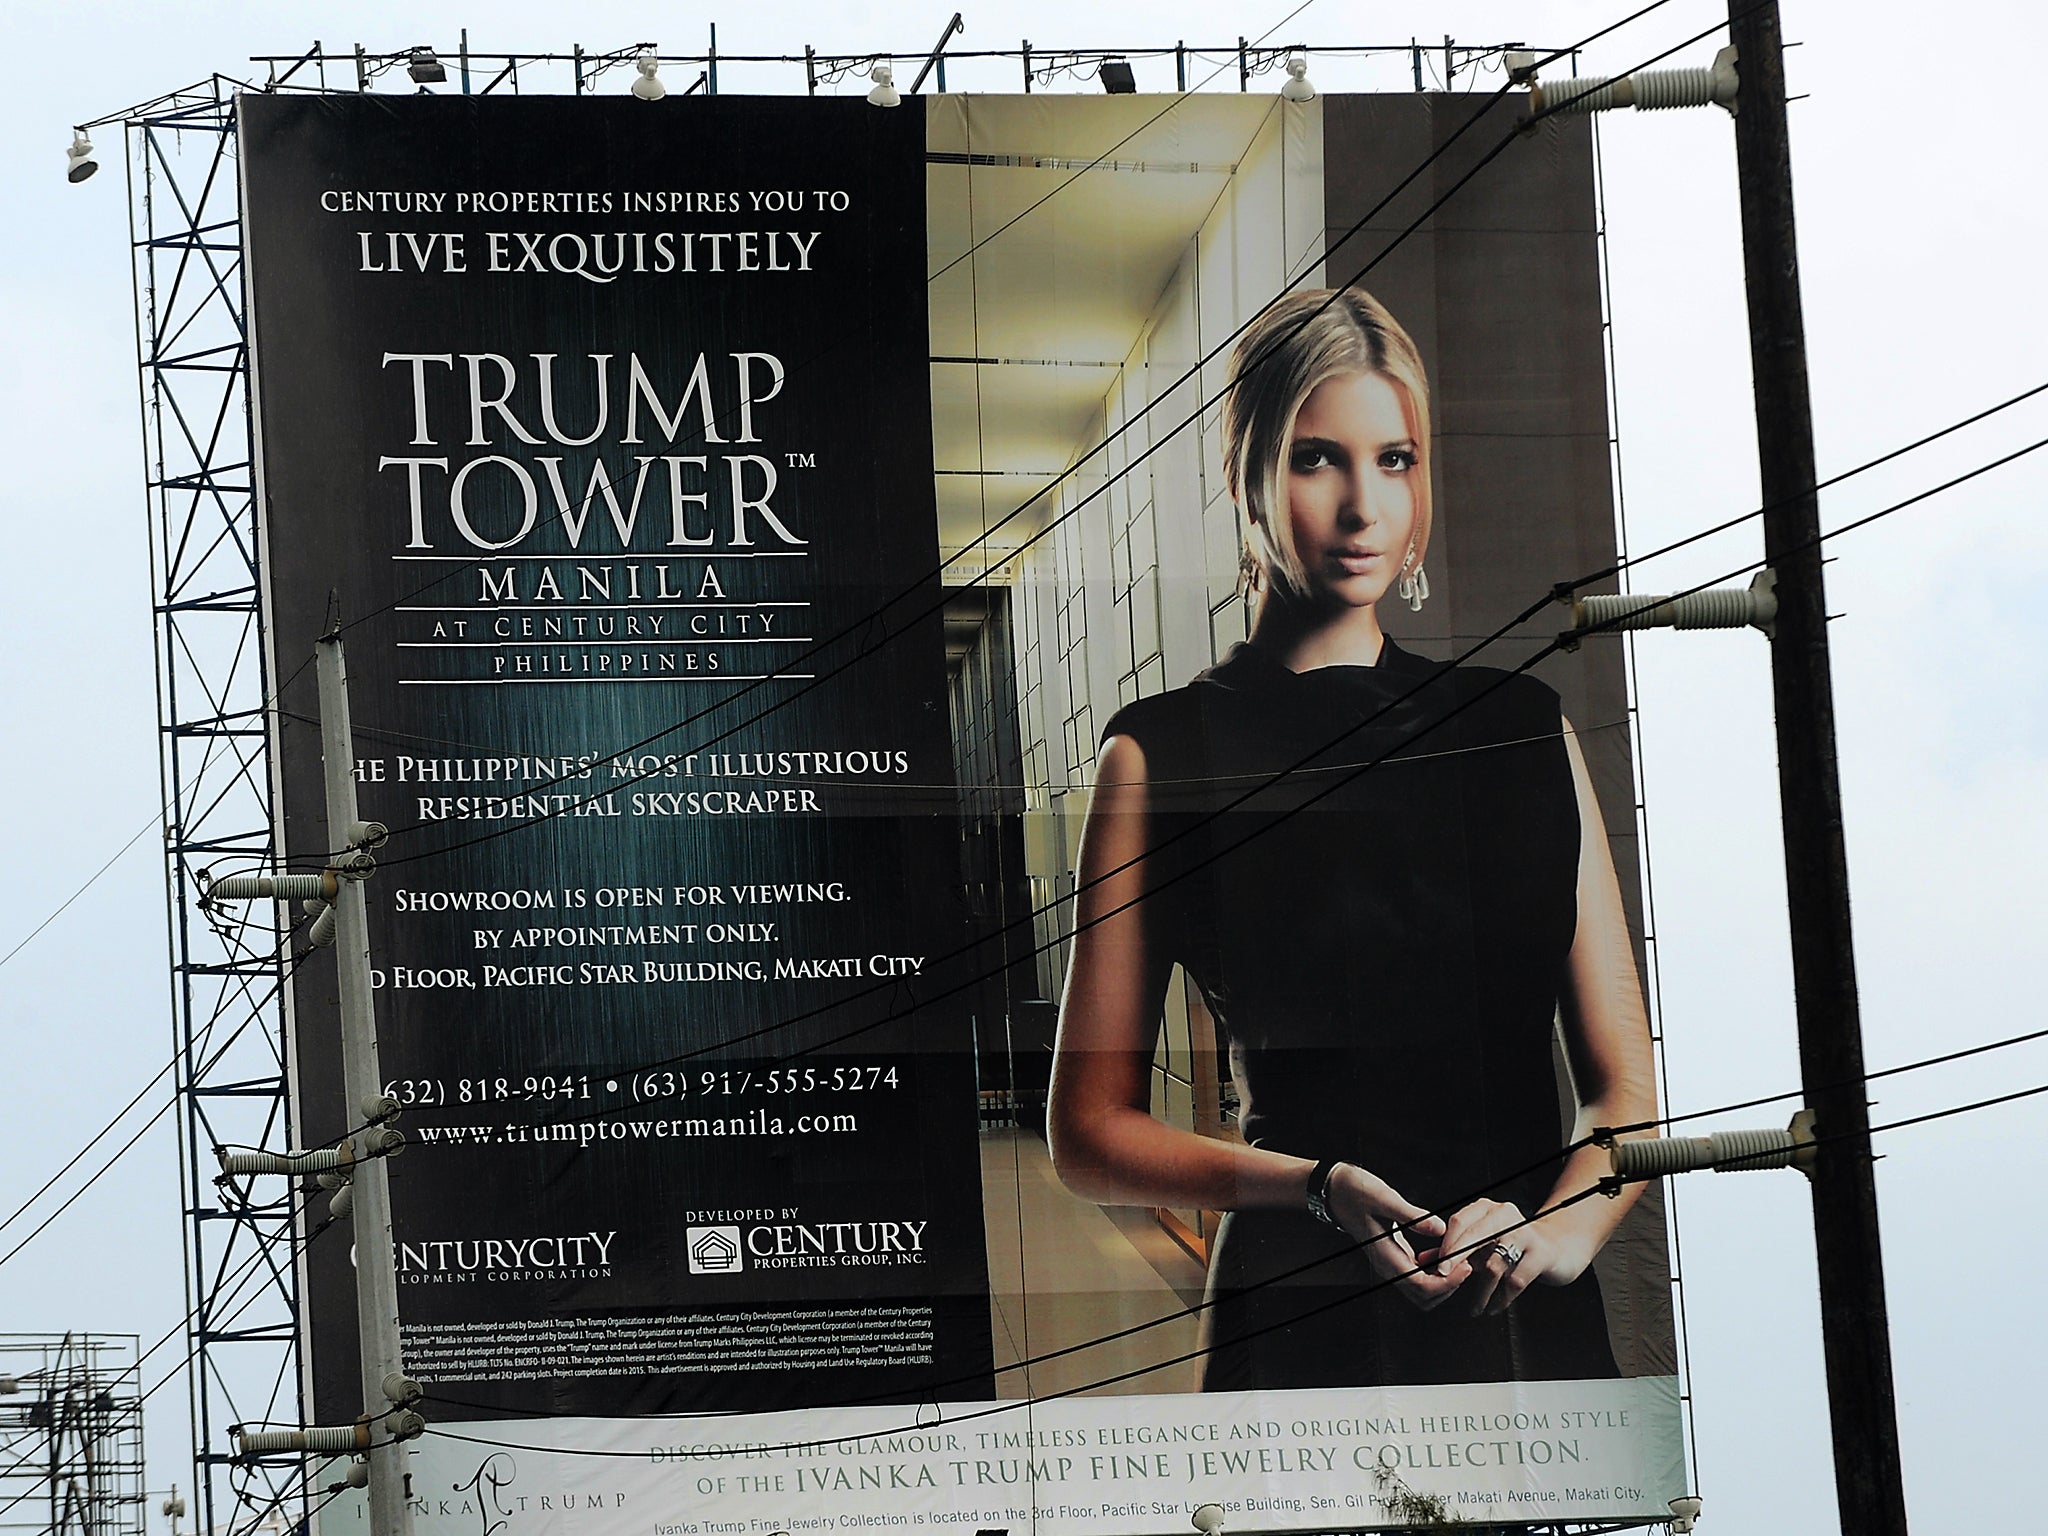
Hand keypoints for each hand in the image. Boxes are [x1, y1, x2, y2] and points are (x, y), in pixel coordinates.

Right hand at [1323, 1163, 1469, 1310]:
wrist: (1335, 1190)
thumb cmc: (1356, 1192)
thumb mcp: (1384, 1197)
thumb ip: (1412, 1215)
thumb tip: (1440, 1228)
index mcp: (1386, 1258)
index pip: (1422, 1288)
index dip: (1447, 1283)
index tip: (1464, 1265)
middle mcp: (1388, 1267)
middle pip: (1424, 1298)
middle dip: (1449, 1287)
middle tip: (1466, 1264)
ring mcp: (1391, 1264)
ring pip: (1422, 1291)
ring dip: (1443, 1283)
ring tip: (1458, 1259)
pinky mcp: (1395, 1257)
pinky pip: (1418, 1277)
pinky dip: (1435, 1272)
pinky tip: (1442, 1252)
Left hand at [1437, 1198, 1593, 1316]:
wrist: (1559, 1248)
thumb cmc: (1513, 1246)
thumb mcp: (1484, 1244)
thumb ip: (1455, 1251)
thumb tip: (1422, 1262)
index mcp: (1488, 1209)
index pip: (1460, 1222)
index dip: (1446, 1244)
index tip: (1437, 1266)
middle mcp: (1506, 1216)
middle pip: (1474, 1236)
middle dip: (1456, 1259)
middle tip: (1444, 1279)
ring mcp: (1525, 1234)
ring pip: (1493, 1263)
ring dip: (1480, 1291)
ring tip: (1474, 1308)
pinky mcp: (1541, 1254)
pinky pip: (1515, 1280)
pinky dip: (1501, 1298)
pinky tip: (1494, 1308)